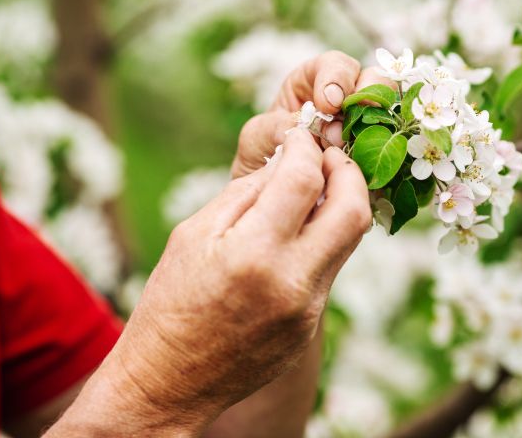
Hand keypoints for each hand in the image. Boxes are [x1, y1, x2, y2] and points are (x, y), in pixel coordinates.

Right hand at [48, 129, 371, 435]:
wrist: (168, 384)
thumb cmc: (170, 303)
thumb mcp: (194, 234)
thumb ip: (247, 193)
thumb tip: (287, 161)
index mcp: (253, 252)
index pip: (305, 179)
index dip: (307, 147)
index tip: (300, 137)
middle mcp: (292, 282)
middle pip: (353, 209)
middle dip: (347, 171)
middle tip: (328, 157)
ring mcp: (308, 309)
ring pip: (350, 240)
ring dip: (340, 204)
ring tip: (314, 190)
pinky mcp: (311, 326)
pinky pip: (330, 270)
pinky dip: (321, 241)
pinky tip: (296, 234)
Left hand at [231, 51, 393, 177]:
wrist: (269, 195)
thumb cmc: (260, 157)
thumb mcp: (257, 139)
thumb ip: (277, 127)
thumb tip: (311, 130)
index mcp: (315, 81)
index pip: (335, 64)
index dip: (337, 79)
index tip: (328, 104)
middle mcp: (348, 98)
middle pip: (376, 80)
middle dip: (369, 99)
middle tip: (350, 127)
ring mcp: (367, 125)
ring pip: (393, 111)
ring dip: (382, 128)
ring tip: (361, 152)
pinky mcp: (379, 154)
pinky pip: (397, 148)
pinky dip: (392, 156)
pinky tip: (375, 170)